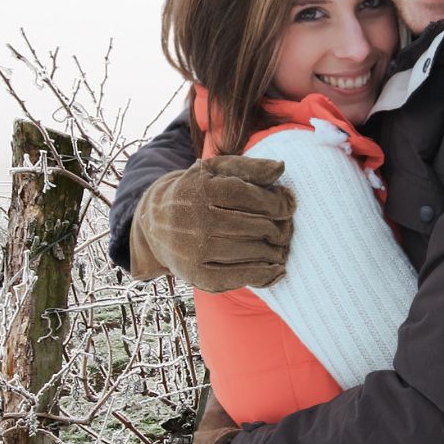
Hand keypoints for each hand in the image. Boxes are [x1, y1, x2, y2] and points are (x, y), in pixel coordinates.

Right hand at [129, 156, 294, 290]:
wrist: (154, 223)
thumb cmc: (195, 192)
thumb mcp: (215, 171)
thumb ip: (249, 167)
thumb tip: (281, 168)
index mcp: (202, 189)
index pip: (251, 196)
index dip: (277, 202)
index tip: (289, 206)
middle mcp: (197, 220)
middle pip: (256, 226)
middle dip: (279, 228)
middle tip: (287, 229)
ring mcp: (196, 249)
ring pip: (252, 251)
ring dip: (275, 250)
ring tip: (282, 246)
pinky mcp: (198, 274)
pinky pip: (240, 276)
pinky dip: (264, 275)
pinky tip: (278, 269)